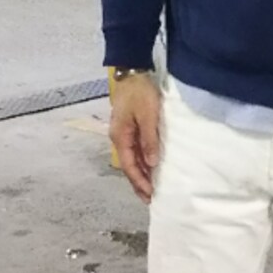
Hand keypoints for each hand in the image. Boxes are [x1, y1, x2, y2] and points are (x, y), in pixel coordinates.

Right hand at [110, 73, 161, 203]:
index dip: (140, 181)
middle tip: (150, 200)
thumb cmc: (140, 92)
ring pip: (133, 160)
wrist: (133, 72)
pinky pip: (136, 151)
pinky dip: (143, 162)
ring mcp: (124, 134)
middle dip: (139, 183)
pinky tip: (151, 168)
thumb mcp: (148, 115)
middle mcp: (119, 138)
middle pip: (129, 166)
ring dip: (141, 174)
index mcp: (120, 137)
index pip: (130, 166)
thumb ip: (149, 139)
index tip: (150, 195)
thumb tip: (152, 163)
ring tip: (151, 189)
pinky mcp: (131, 128)